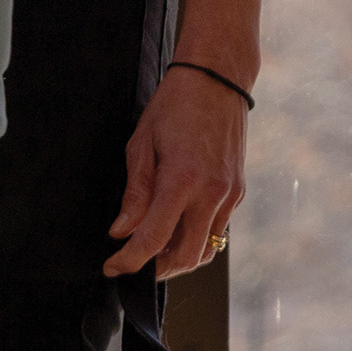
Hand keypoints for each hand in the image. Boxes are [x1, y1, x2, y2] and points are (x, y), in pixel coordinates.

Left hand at [103, 0, 263, 280]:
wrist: (218, 81)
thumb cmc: (175, 106)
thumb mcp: (141, 144)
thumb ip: (135, 193)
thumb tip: (122, 230)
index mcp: (182, 181)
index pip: (154, 238)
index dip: (131, 260)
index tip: (113, 268)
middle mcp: (211, 194)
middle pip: (186, 256)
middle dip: (159, 268)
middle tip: (135, 265)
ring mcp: (230, 196)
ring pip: (206, 248)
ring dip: (180, 258)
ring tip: (156, 251)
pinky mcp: (237, 193)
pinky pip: (217, 229)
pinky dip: (195, 237)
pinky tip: (178, 227)